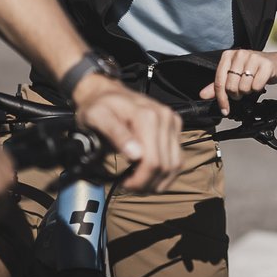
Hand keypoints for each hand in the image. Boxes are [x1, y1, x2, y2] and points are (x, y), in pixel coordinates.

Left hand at [71, 75, 182, 191]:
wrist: (107, 91)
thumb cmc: (99, 106)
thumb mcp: (98, 118)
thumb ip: (116, 135)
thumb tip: (135, 155)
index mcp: (147, 117)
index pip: (152, 162)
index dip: (139, 181)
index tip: (124, 184)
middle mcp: (165, 117)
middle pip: (165, 166)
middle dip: (148, 183)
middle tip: (129, 185)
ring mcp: (172, 121)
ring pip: (175, 164)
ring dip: (159, 180)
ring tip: (140, 182)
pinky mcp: (174, 125)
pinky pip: (178, 157)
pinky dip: (166, 171)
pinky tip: (150, 174)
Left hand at [200, 49, 276, 115]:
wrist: (276, 64)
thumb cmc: (253, 70)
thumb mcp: (234, 75)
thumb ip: (218, 85)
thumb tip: (202, 95)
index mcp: (228, 55)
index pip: (219, 82)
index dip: (221, 99)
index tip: (224, 109)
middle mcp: (240, 54)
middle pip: (231, 87)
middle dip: (237, 94)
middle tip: (243, 90)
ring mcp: (253, 57)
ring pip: (243, 87)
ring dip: (248, 91)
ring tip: (252, 84)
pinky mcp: (266, 64)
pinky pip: (256, 86)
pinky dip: (258, 89)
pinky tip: (260, 82)